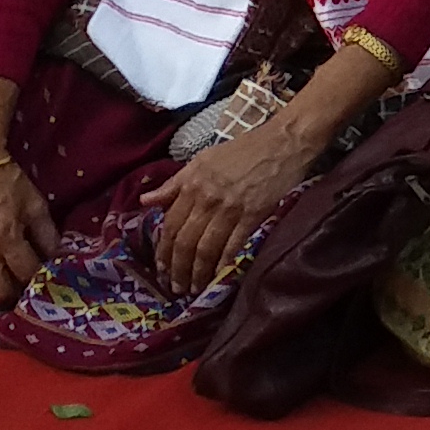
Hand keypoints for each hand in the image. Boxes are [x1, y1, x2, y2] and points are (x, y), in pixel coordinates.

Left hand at [153, 105, 322, 295]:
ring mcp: (231, 208)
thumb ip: (174, 184)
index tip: (161, 269)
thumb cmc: (244, 149)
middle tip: (176, 288)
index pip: (170, 225)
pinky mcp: (254, 215)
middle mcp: (207, 199)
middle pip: (185, 242)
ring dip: (198, 273)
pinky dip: (224, 264)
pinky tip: (219, 277)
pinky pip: (233, 246)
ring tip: (194, 288)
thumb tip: (145, 202)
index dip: (163, 252)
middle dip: (178, 269)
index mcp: (192, 184)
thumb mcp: (202, 160)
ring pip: (206, 249)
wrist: (284, 141)